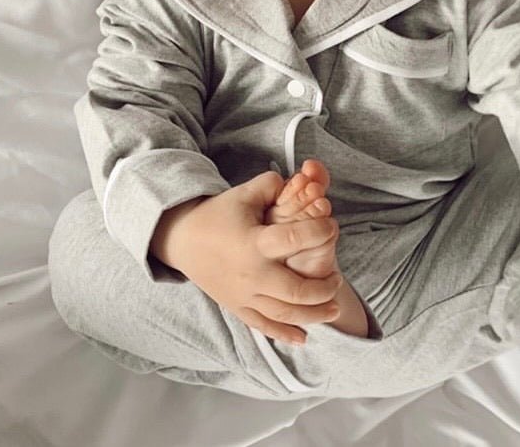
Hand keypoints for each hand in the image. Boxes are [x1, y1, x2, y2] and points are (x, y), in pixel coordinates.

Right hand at [150, 171, 342, 343]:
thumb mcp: (245, 193)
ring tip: (334, 308)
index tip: (332, 226)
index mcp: (254, 243)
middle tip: (337, 279)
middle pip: (295, 291)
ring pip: (284, 314)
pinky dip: (284, 335)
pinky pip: (263, 326)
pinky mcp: (237, 307)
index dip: (319, 232)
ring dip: (313, 315)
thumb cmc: (219, 213)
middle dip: (323, 288)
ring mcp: (243, 295)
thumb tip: (303, 182)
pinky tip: (303, 338)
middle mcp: (251, 274)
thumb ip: (275, 186)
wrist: (182, 239)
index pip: (294, 240)